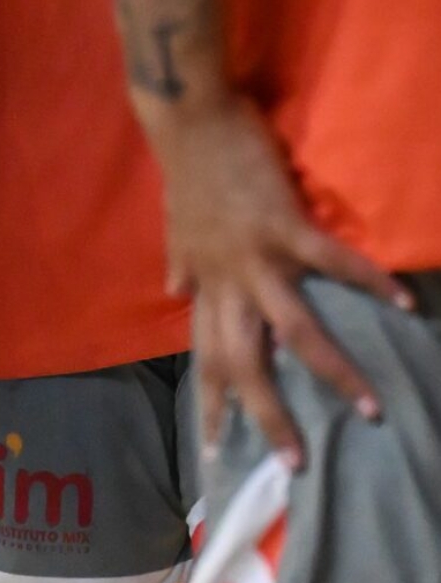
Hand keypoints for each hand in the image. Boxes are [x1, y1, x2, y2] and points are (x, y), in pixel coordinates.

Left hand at [151, 94, 412, 467]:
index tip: (211, 452)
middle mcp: (226, 282)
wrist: (189, 119)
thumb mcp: (175, 228)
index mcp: (204, 285)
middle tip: (295, 464)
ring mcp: (257, 257)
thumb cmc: (189, 172)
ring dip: (335, 372)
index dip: (210, 403)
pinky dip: (372, 282)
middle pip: (245, 363)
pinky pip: (334, 264)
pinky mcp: (285, 226)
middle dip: (268, 415)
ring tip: (371, 410)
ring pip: (294, 332)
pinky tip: (406, 304)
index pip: (205, 356)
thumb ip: (181, 264)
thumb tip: (176, 291)